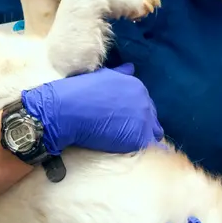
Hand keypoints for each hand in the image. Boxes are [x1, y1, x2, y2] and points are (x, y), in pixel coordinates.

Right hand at [21, 63, 163, 153]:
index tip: (125, 120)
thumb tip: (131, 68)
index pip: (144, 103)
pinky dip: (148, 150)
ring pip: (154, 132)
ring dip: (146, 138)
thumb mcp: (101, 76)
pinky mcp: (139, 138)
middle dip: (143, 125)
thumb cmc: (77, 93)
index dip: (136, 113)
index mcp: (136, 86)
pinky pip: (152, 147)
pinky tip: (139, 154)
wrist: (67, 110)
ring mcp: (144, 119)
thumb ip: (120, 74)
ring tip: (131, 144)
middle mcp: (144, 100)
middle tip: (127, 134)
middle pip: (152, 117)